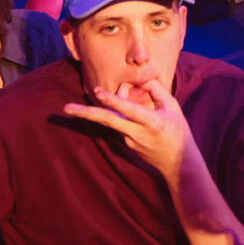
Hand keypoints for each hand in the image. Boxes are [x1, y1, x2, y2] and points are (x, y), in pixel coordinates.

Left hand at [63, 77, 195, 183]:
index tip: (97, 92)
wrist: (178, 164)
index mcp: (151, 123)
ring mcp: (129, 141)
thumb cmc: (178, 133)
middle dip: (85, 114)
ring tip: (78, 104)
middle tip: (65, 109)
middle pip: (107, 121)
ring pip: (110, 121)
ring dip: (97, 109)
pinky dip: (112, 113)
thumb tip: (141, 79)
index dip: (113, 100)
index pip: (128, 110)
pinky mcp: (126, 145)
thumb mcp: (173, 108)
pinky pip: (117, 125)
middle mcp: (137, 133)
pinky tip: (111, 103)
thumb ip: (157, 91)